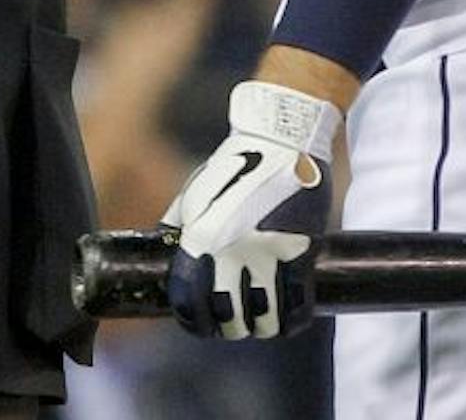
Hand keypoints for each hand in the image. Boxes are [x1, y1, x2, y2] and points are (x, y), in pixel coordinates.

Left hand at [163, 80, 337, 338]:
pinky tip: (285, 320)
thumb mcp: (195, 191)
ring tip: (259, 321)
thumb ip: (180, 224)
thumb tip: (164, 249)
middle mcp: (232, 251)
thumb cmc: (235, 164)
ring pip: (265, 318)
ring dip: (260, 327)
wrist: (283, 138)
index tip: (200, 324)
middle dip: (229, 328)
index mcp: (200, 237)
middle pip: (228, 318)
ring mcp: (269, 253)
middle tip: (233, 324)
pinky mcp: (301, 250)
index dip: (193, 322)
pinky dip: (290, 321)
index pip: (189, 303)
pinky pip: (297, 304)